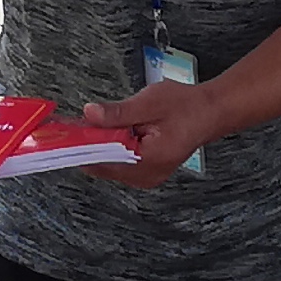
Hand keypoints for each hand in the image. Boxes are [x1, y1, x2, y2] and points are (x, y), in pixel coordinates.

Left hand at [85, 75, 221, 190]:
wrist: (210, 112)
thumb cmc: (187, 107)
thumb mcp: (150, 102)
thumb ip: (118, 112)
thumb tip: (90, 114)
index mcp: (148, 162)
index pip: (103, 161)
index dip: (85, 144)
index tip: (70, 130)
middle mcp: (146, 176)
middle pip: (104, 165)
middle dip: (94, 143)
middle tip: (91, 119)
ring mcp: (147, 177)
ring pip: (110, 165)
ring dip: (104, 145)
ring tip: (112, 123)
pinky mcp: (147, 172)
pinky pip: (120, 164)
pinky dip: (114, 148)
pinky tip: (119, 132)